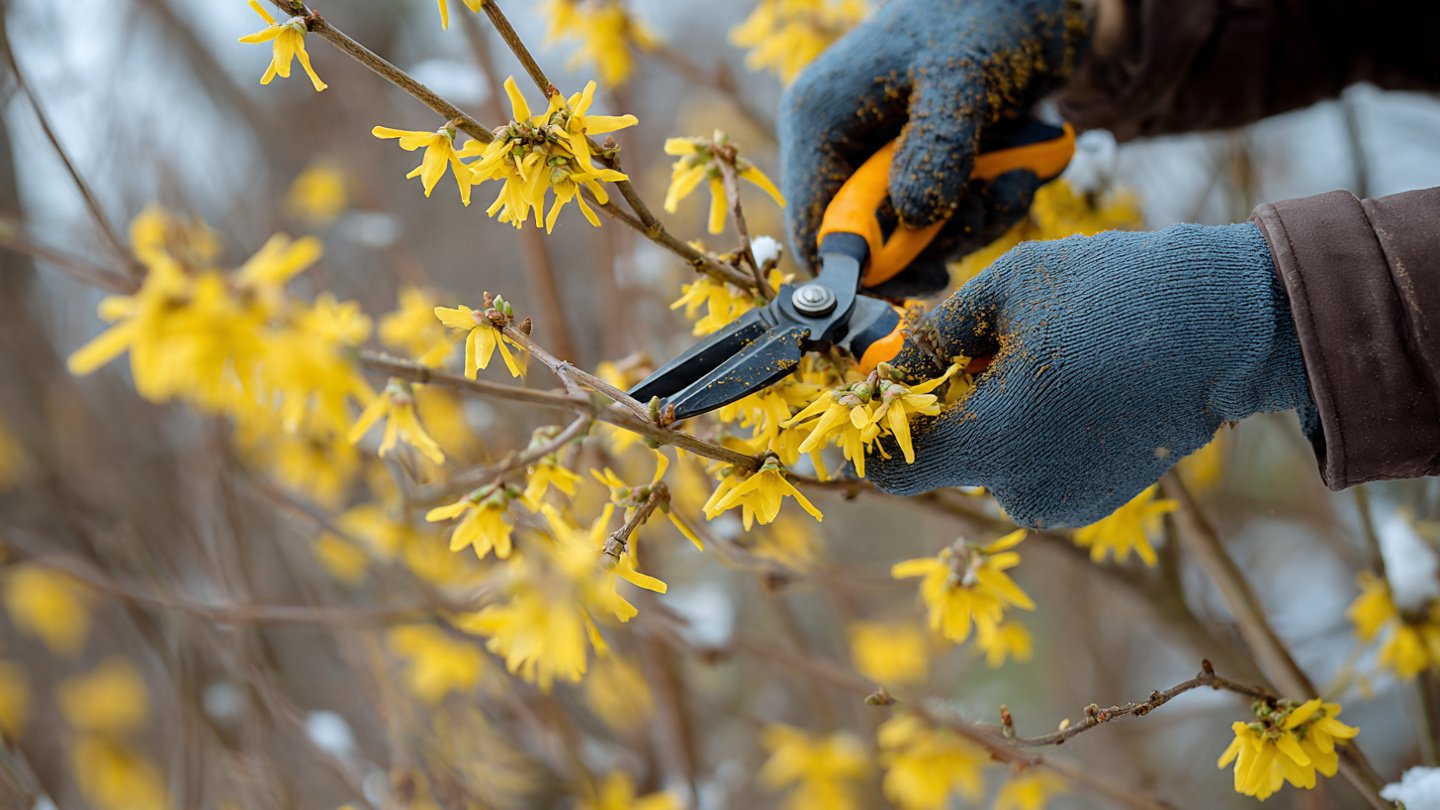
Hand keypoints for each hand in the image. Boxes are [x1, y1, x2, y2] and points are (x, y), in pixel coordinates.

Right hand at [779, 0, 1088, 295]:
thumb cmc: (984, 13)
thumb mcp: (962, 75)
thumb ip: (937, 145)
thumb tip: (915, 218)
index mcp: (821, 123)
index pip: (813, 229)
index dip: (864, 266)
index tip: (928, 272)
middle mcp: (844, 150)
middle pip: (870, 245)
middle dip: (936, 242)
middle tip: (987, 211)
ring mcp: (885, 162)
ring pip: (915, 240)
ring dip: (972, 225)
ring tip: (1015, 180)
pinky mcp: (925, 169)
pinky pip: (948, 221)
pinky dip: (987, 210)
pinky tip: (1018, 174)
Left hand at [867, 223, 1312, 526]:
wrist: (1227, 326)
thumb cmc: (1114, 293)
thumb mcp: (1006, 289)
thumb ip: (931, 336)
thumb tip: (882, 367)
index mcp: (990, 439)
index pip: (890, 470)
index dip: (873, 433)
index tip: (880, 394)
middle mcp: (1020, 489)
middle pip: (942, 458)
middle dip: (945, 409)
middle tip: (980, 350)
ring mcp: (1060, 503)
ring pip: (986, 463)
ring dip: (991, 419)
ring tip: (1042, 362)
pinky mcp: (1090, 503)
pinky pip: (1029, 471)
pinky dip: (1030, 436)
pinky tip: (1071, 389)